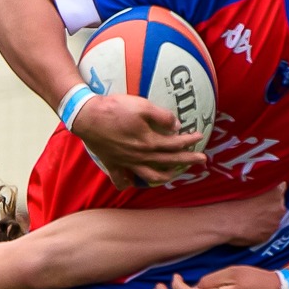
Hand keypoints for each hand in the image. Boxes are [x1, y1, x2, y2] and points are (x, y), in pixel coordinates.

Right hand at [74, 94, 207, 188]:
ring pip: (150, 176)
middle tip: (202, 160)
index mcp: (149, 142)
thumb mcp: (142, 106)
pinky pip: (122, 179)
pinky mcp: (113, 163)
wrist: (87, 116)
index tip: (200, 137)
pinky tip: (132, 183)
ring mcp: (127, 162)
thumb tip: (176, 125)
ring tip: (174, 174)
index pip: (175, 143)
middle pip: (168, 161)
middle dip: (187, 160)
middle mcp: (140, 156)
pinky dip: (128, 183)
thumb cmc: (115, 109)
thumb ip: (162, 116)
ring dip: (165, 176)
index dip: (189, 140)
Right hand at [212, 183, 286, 247]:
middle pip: (278, 208)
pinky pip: (265, 232)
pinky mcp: (266, 237)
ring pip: (272, 221)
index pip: (280, 191)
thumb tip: (280, 186)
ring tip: (250, 219)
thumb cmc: (235, 202)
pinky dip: (260, 230)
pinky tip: (248, 228)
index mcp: (276, 194)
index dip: (271, 194)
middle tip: (254, 208)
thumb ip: (268, 187)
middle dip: (269, 208)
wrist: (227, 222)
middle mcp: (279, 210)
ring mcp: (273, 225)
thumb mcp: (250, 187)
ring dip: (265, 220)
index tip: (264, 195)